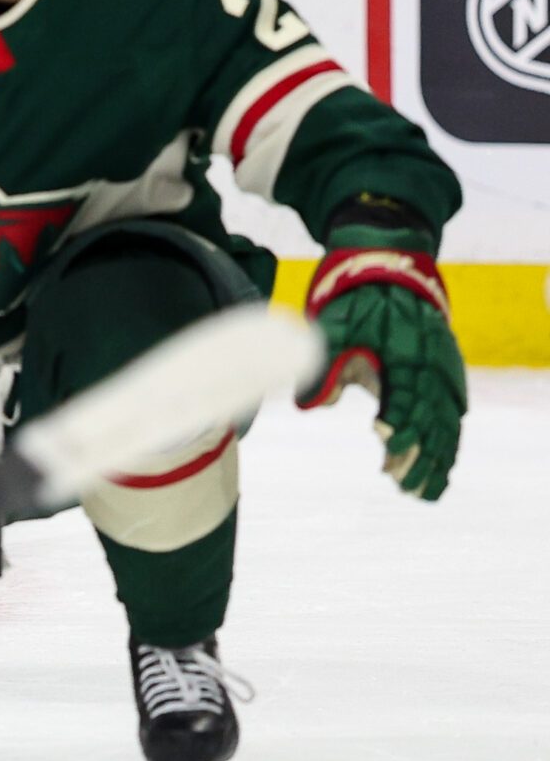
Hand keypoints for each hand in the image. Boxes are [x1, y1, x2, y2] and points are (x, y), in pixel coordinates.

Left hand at [301, 228, 465, 499]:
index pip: (407, 399)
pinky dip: (447, 442)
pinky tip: (440, 466)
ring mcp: (444, 371)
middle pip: (432, 420)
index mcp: (406, 355)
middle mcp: (433, 367)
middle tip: (403, 486)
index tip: (386, 447)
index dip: (400, 425)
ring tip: (422, 491)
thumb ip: (323, 366)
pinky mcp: (446, 374)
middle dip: (419, 456)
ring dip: (437, 458)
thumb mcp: (334, 326)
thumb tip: (307, 406)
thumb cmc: (356, 301)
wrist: (389, 269)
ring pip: (447, 424)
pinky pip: (453, 415)